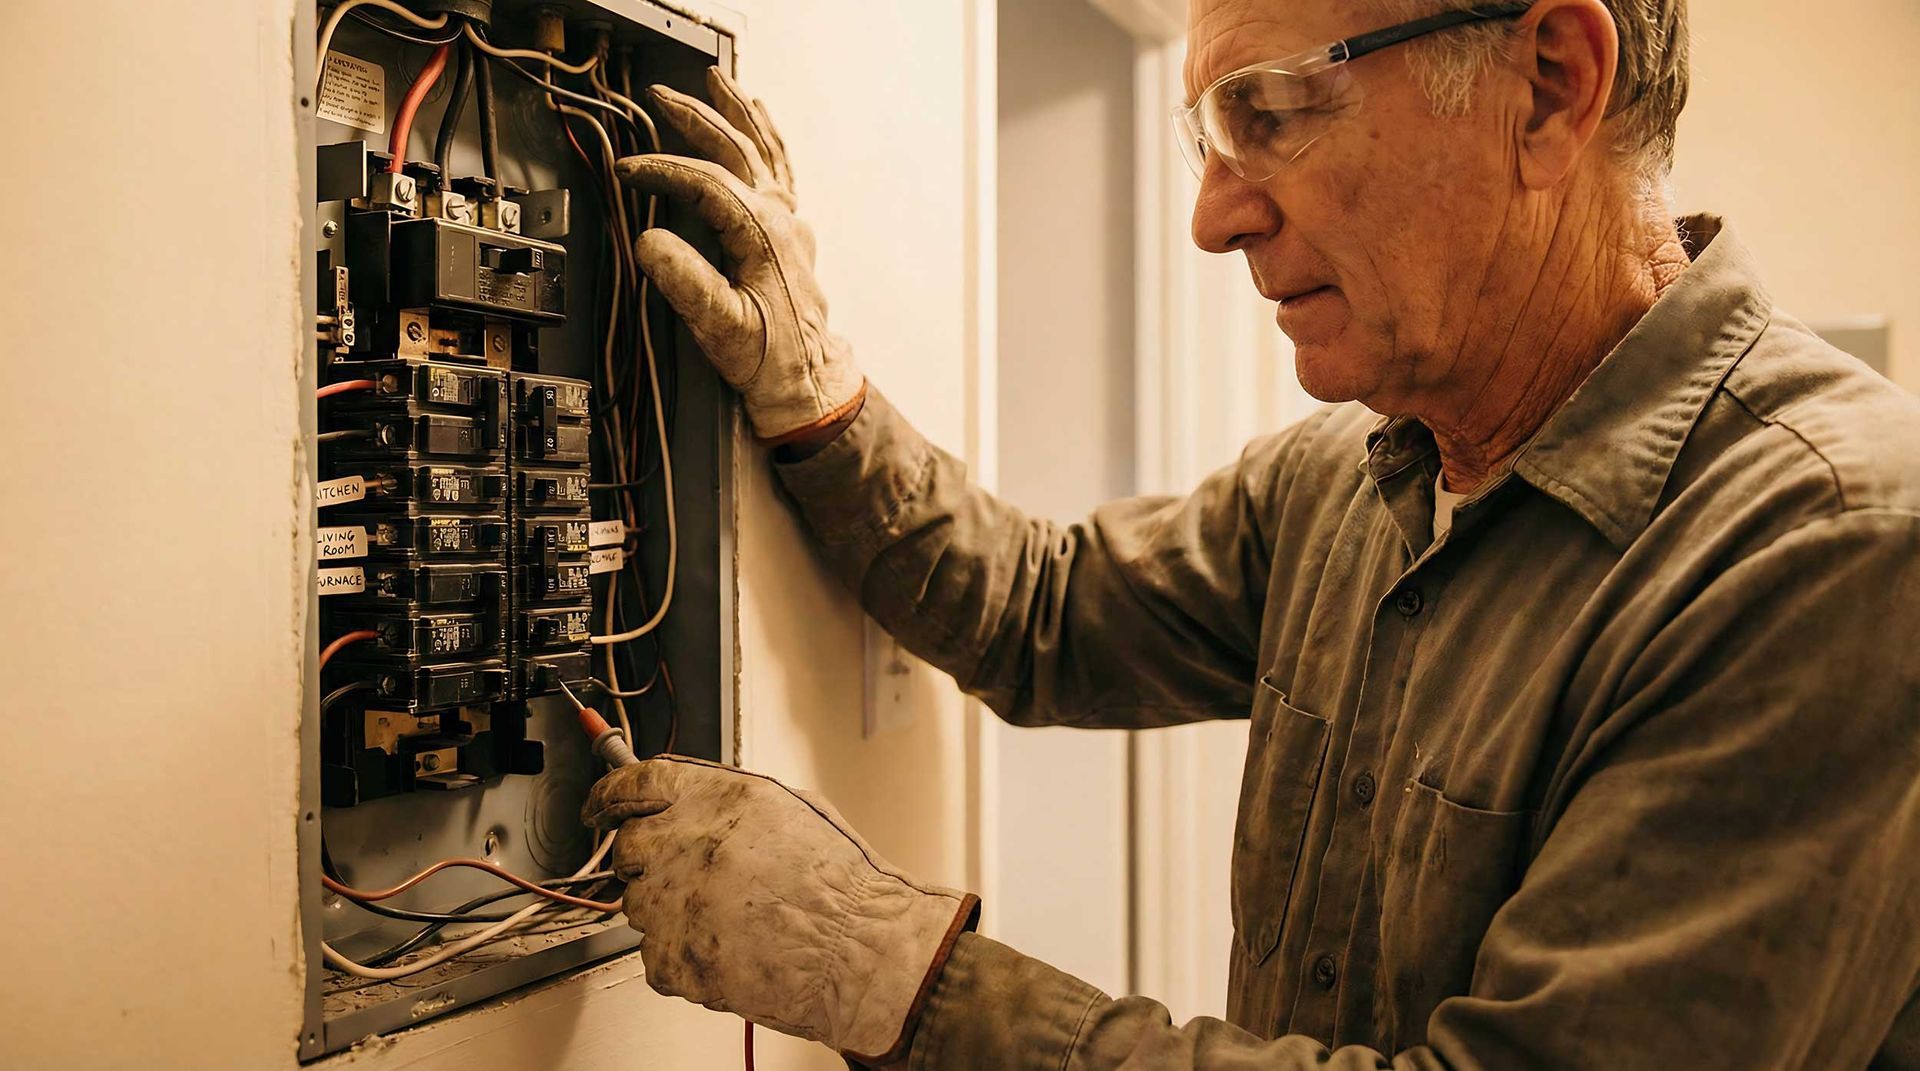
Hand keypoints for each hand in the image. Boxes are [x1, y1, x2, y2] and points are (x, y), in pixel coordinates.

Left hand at [582, 756, 978, 1062]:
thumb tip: (691, 804)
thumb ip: (727, 802)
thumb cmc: (842, 886)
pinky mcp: (671, 958)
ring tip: (726, 918)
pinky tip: (726, 947)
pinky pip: (655, 954)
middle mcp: (684, 844)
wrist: (858, 952)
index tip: (599, 805)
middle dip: (648, 861)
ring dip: (669, 909)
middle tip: (685, 876)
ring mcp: (672, 904)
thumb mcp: (791, 809)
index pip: (633, 784)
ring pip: (639, 904)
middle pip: (628, 847)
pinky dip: (681, 954)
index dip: (609, 794)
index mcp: (715, 799)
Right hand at [618, 68, 865, 445]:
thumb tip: (650, 241)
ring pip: (763, 150)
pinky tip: (761, 118)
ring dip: (737, 113)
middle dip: (695, 118)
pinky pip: (781, 169)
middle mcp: (780, 218)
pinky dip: (768, 138)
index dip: (662, 170)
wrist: (809, 379)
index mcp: (760, 233)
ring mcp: (790, 222)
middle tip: (660, 95)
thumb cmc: (769, 357)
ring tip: (717, 81)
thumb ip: (686, 282)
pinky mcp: (791, 233)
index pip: (704, 181)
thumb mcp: (720, 326)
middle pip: (735, 150)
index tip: (628, 170)